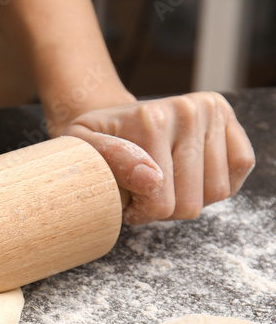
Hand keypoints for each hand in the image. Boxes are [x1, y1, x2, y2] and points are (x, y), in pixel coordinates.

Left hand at [55, 92, 255, 224]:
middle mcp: (189, 111)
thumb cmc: (95, 142)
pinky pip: (241, 167)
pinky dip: (217, 183)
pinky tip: (191, 178)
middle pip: (191, 202)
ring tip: (164, 186)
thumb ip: (112, 162)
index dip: (142, 213)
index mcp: (151, 119)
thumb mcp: (83, 150)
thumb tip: (153, 180)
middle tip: (145, 194)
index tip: (127, 202)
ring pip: (217, 192)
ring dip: (190, 198)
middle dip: (165, 210)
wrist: (114, 119)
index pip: (160, 201)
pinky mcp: (230, 120)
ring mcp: (213, 112)